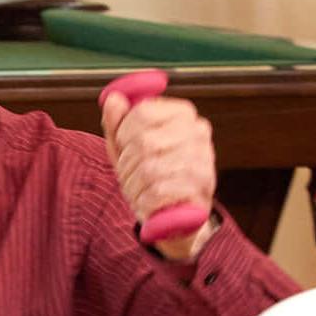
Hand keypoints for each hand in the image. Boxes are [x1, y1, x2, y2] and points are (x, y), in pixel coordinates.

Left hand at [102, 90, 216, 260]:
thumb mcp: (127, 148)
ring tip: (139, 191)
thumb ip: (117, 123)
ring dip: (134, 186)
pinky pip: (159, 191)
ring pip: (150, 169)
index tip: (124, 146)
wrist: (175, 216)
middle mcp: (198, 132)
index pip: (143, 112)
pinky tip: (149, 203)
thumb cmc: (150, 176)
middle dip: (127, 165)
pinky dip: (145, 201)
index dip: (123, 133)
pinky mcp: (202, 188)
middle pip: (144, 142)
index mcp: (182, 113)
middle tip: (129, 176)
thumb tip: (112, 99)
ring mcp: (203, 159)